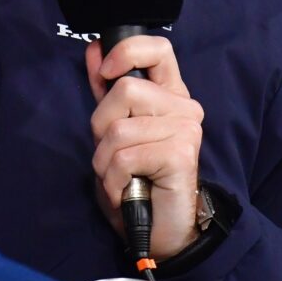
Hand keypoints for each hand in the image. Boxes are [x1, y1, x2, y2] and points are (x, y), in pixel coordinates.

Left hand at [85, 35, 205, 260]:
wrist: (157, 231)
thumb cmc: (136, 181)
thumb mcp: (114, 130)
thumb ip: (107, 91)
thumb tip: (95, 49)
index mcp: (169, 95)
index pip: (157, 48)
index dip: (127, 51)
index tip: (106, 71)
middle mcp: (184, 108)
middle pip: (125, 90)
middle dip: (102, 127)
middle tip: (115, 155)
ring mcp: (186, 129)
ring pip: (118, 128)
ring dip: (105, 161)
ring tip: (121, 178)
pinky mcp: (181, 154)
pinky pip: (124, 157)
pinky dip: (113, 180)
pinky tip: (126, 191)